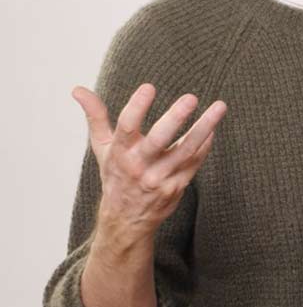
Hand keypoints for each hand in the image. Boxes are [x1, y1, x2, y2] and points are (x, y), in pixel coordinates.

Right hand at [74, 83, 225, 248]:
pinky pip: (195, 161)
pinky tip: (212, 127)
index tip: (148, 86)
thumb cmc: (115, 175)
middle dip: (175, 118)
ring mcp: (160, 178)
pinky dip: (205, 144)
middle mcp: (139, 166)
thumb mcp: (102, 148)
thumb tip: (77, 89)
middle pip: (159, 139)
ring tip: (220, 106)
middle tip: (191, 98)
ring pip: (186, 150)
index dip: (136, 106)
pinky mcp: (177, 185)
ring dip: (205, 127)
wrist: (126, 219)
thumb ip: (96, 117)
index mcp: (120, 153)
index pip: (126, 127)